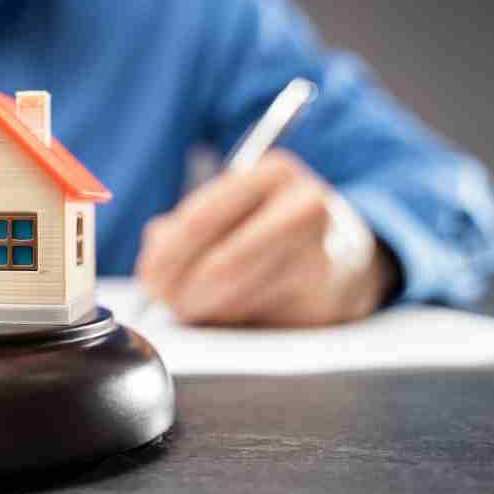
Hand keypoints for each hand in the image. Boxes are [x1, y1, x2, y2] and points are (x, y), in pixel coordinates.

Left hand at [135, 149, 398, 325]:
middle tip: (164, 302)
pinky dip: (230, 322)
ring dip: (203, 309)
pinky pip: (257, 320)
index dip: (167, 256)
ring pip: (237, 298)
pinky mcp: (324, 302)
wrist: (344, 256)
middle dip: (181, 290)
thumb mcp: (232, 206)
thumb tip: (155, 260)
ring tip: (191, 305)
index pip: (203, 218)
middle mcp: (307, 208)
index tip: (148, 278)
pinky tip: (227, 311)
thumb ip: (183, 226)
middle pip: (222, 265)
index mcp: (275, 172)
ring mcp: (322, 257)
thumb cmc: (269, 227)